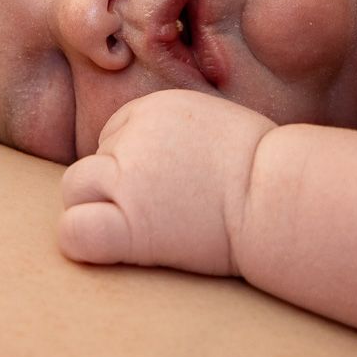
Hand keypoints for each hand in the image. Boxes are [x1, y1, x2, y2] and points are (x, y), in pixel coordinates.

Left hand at [58, 91, 275, 276]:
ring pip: (75, 189)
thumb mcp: (215, 127)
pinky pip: (74, 230)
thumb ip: (175, 133)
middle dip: (112, 186)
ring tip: (143, 229)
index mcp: (153, 108)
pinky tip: (112, 248)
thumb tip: (157, 159)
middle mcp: (133, 137)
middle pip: (92, 161)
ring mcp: (128, 178)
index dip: (134, 164)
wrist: (281, 198)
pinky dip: (81, 240)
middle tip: (156, 211)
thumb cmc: (265, 171)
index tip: (169, 187)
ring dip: (99, 209)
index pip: (113, 134)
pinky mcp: (132, 222)